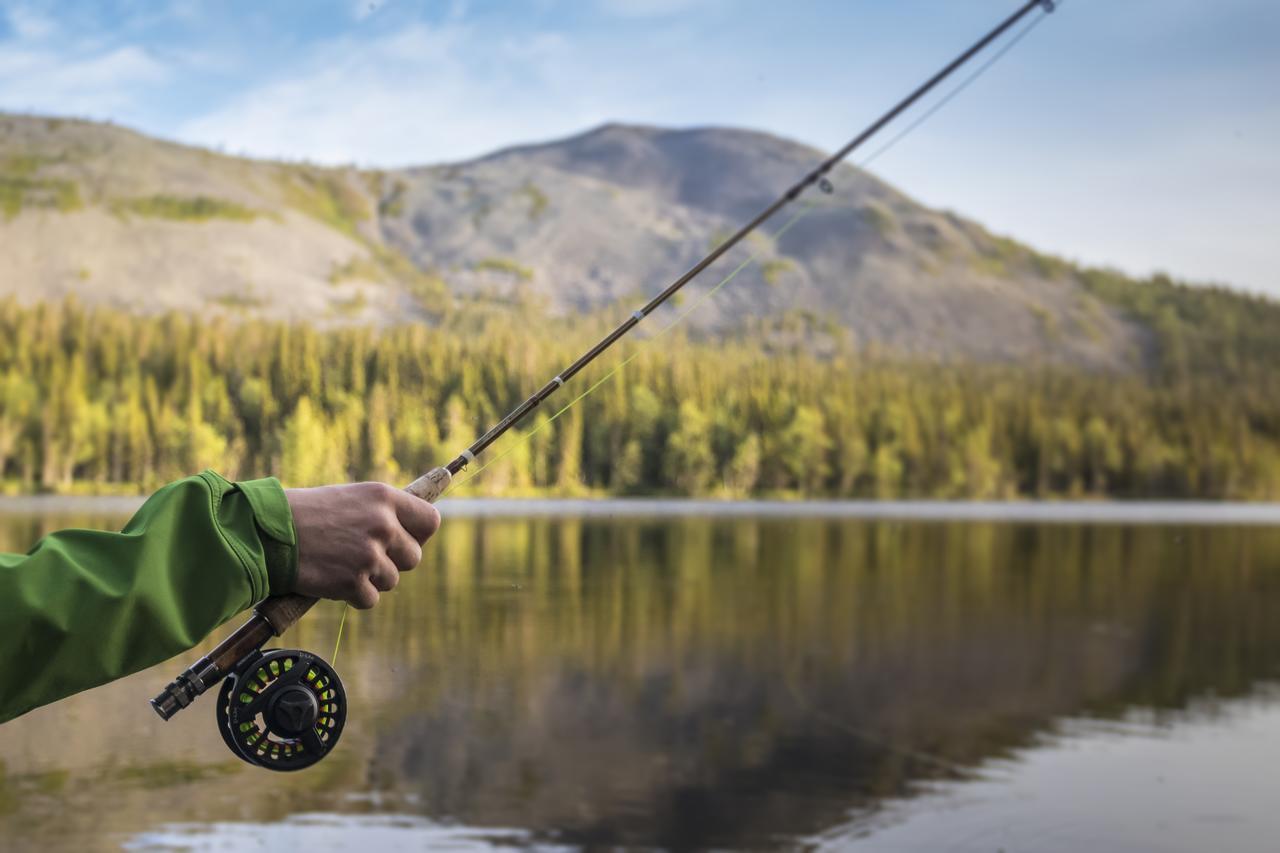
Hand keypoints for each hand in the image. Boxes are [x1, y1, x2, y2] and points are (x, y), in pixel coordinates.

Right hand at [285, 482, 440, 608]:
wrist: (267, 533)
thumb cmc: (307, 514)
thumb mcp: (352, 498)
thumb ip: (382, 513)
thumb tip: (410, 531)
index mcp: (384, 497)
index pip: (430, 521)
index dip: (419, 534)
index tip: (405, 539)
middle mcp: (383, 524)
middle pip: (413, 557)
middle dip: (392, 561)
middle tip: (363, 555)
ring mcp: (369, 555)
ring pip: (392, 580)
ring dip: (370, 579)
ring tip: (341, 563)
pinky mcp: (354, 582)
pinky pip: (370, 599)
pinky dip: (353, 595)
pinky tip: (333, 579)